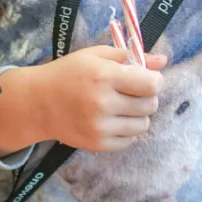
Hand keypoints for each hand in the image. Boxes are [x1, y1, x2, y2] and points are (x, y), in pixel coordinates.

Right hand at [28, 45, 166, 151]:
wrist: (38, 103)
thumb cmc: (68, 73)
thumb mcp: (96, 56)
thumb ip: (129, 57)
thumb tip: (163, 61)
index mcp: (104, 76)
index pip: (151, 84)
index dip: (154, 80)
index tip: (147, 78)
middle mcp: (103, 103)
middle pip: (150, 105)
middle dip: (146, 96)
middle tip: (131, 92)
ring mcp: (100, 127)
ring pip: (143, 124)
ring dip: (138, 115)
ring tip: (121, 106)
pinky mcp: (98, 145)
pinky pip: (129, 140)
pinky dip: (126, 130)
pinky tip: (112, 119)